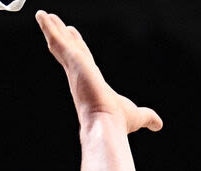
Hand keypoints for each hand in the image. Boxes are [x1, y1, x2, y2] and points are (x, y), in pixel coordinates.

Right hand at [37, 11, 161, 134]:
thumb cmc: (117, 121)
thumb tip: (158, 124)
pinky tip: (42, 17)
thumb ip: (147, 116)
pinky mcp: (72, 59)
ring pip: (60, 43)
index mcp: (90, 83)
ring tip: (43, 15)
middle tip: (53, 22)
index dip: (78, 48)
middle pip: (68, 49)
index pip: (83, 60)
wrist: (105, 122)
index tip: (73, 36)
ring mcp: (73, 67)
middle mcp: (78, 75)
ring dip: (51, 28)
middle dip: (61, 35)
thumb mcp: (136, 115)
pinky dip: (48, 28)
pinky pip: (57, 40)